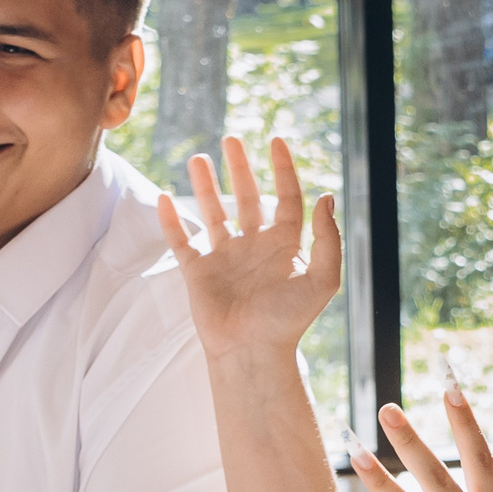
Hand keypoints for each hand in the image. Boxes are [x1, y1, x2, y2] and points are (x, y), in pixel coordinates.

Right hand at [156, 135, 341, 364]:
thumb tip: (327, 197)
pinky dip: (172, 221)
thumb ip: (327, 238)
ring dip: (206, 186)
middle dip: (240, 169)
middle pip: (248, 197)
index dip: (283, 169)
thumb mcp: (322, 278)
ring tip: (198, 158)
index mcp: (285, 245)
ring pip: (214, 213)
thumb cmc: (290, 320)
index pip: (286, 197)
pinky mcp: (199, 273)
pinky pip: (183, 241)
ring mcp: (225, 259)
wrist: (253, 351)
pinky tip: (165, 198)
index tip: (276, 140)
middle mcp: (255, 247)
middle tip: (232, 140)